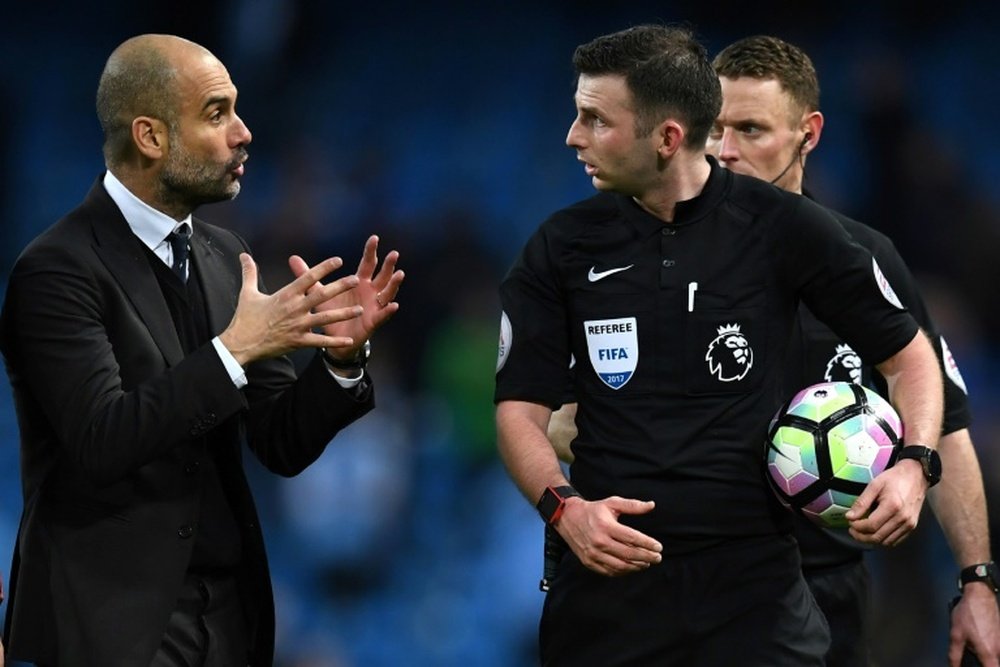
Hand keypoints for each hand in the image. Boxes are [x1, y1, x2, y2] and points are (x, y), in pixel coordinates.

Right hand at [219, 254, 363, 365]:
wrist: (241, 344)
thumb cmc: (245, 318)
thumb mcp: (247, 293)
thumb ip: (249, 273)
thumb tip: (243, 256)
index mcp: (285, 295)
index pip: (307, 278)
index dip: (323, 268)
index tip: (338, 260)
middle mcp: (294, 308)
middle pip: (321, 295)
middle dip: (340, 287)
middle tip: (356, 279)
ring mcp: (298, 326)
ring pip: (325, 318)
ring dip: (343, 314)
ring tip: (359, 310)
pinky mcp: (298, 341)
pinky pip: (320, 341)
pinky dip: (335, 341)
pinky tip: (349, 339)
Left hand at [288, 235, 403, 360]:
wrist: (332, 338)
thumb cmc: (330, 312)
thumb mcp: (318, 292)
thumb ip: (308, 275)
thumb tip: (292, 258)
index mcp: (359, 282)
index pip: (367, 263)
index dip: (371, 251)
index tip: (374, 238)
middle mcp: (370, 292)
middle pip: (382, 275)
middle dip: (388, 265)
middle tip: (394, 253)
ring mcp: (374, 306)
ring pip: (387, 293)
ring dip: (394, 284)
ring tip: (399, 274)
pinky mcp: (373, 321)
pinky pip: (383, 315)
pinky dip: (389, 310)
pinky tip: (393, 305)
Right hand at [556, 496, 662, 576]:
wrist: (567, 518)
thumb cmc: (593, 510)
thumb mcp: (612, 503)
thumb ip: (633, 505)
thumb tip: (652, 505)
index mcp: (606, 526)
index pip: (632, 538)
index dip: (647, 544)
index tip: (659, 547)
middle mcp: (599, 542)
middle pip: (628, 554)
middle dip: (646, 557)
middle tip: (657, 557)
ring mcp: (593, 554)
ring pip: (620, 566)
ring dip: (636, 566)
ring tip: (647, 563)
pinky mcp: (589, 562)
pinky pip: (609, 571)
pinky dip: (623, 572)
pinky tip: (632, 567)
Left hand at [846, 459, 926, 545]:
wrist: (916, 476)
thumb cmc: (895, 478)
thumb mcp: (874, 485)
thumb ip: (862, 502)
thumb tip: (850, 517)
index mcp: (893, 506)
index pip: (871, 526)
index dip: (857, 527)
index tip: (850, 522)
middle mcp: (903, 518)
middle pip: (878, 537)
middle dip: (861, 536)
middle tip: (852, 530)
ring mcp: (909, 524)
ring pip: (886, 542)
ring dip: (871, 540)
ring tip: (862, 531)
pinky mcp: (912, 526)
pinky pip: (895, 540)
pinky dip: (883, 540)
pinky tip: (875, 532)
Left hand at [949, 584, 999, 666]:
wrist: (980, 595)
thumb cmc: (969, 612)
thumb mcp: (956, 635)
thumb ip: (955, 654)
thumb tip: (953, 666)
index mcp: (988, 653)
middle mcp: (999, 650)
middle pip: (992, 664)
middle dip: (981, 662)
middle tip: (971, 655)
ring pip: (994, 657)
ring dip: (985, 657)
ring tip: (972, 647)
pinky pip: (995, 648)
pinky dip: (987, 649)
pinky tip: (977, 641)